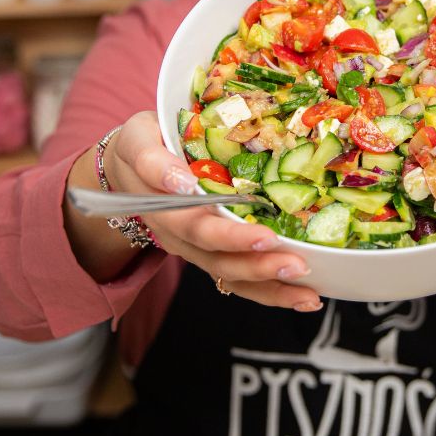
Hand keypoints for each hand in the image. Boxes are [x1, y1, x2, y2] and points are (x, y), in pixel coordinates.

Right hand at [102, 111, 321, 311]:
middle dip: (256, 261)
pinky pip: (237, 280)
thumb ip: (151, 159)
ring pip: (228, 272)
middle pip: (215, 255)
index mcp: (160, 203)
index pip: (191, 222)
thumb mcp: (138, 138)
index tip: (261, 234)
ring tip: (305, 288)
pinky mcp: (209, 253)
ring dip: (268, 284)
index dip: (226, 233)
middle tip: (295, 262)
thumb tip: (181, 181)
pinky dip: (271, 291)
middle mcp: (176, 232)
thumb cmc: (144, 142)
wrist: (130, 167)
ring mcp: (193, 246)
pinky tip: (304, 297)